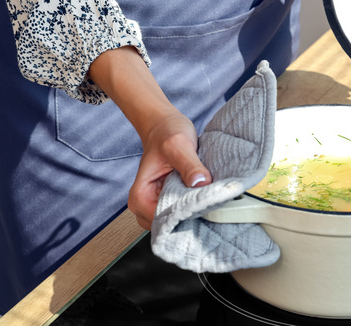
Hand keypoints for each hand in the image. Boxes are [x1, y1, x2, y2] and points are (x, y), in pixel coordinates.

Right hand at [129, 111, 211, 229]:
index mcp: (140, 196)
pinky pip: (183, 213)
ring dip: (194, 213)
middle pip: (169, 226)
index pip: (161, 221)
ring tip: (208, 199)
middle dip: (189, 218)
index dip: (183, 216)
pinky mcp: (171, 201)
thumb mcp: (179, 145)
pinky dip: (195, 208)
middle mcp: (145, 205)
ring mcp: (158, 204)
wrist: (165, 124)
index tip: (202, 206)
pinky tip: (206, 197)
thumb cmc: (166, 133)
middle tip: (209, 204)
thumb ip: (189, 165)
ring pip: (177, 222)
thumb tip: (200, 182)